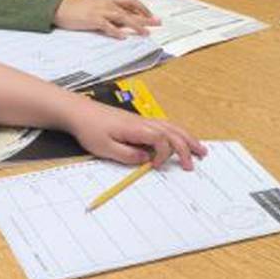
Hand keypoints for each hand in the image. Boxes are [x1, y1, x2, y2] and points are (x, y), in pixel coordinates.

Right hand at [55, 0, 158, 38]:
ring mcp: (100, 11)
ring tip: (145, 33)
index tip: (151, 16)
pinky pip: (107, 26)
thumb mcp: (95, 6)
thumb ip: (109, 12)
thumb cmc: (76, 9)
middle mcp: (107, 3)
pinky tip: (123, 37)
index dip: (142, 8)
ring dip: (135, 25)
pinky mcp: (92, 19)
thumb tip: (122, 22)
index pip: (130, 1)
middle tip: (157, 23)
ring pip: (123, 17)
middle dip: (145, 16)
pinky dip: (116, 32)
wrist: (59, 8)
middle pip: (131, 9)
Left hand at [65, 98, 206, 170]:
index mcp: (136, 128)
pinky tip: (180, 137)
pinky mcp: (138, 121)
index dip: (164, 154)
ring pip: (171, 126)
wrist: (79, 112)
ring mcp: (142, 120)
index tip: (155, 166)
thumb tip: (147, 159)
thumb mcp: (105, 148)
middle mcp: (143, 122)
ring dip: (187, 137)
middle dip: (187, 145)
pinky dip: (177, 132)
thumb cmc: (90, 129)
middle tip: (198, 160)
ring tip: (199, 147)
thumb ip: (128, 155)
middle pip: (172, 131)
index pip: (161, 139)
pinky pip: (164, 125)